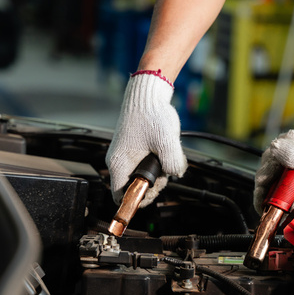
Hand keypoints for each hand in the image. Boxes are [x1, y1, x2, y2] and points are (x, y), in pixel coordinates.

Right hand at [106, 72, 187, 206]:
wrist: (147, 94)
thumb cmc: (152, 115)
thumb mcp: (167, 142)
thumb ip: (172, 163)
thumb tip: (175, 174)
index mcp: (120, 164)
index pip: (120, 197)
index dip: (137, 200)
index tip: (153, 190)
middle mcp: (118, 162)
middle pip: (134, 188)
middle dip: (153, 184)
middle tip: (165, 171)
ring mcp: (125, 156)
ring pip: (142, 177)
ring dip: (158, 173)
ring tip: (167, 156)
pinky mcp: (133, 150)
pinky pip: (144, 166)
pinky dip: (157, 163)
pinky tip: (165, 152)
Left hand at [253, 115, 293, 213]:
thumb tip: (273, 150)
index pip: (272, 209)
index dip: (263, 195)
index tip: (269, 176)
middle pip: (264, 186)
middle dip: (269, 166)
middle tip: (282, 151)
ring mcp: (290, 177)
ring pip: (266, 169)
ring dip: (274, 152)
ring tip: (292, 142)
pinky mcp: (288, 164)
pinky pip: (271, 157)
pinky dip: (278, 145)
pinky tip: (292, 138)